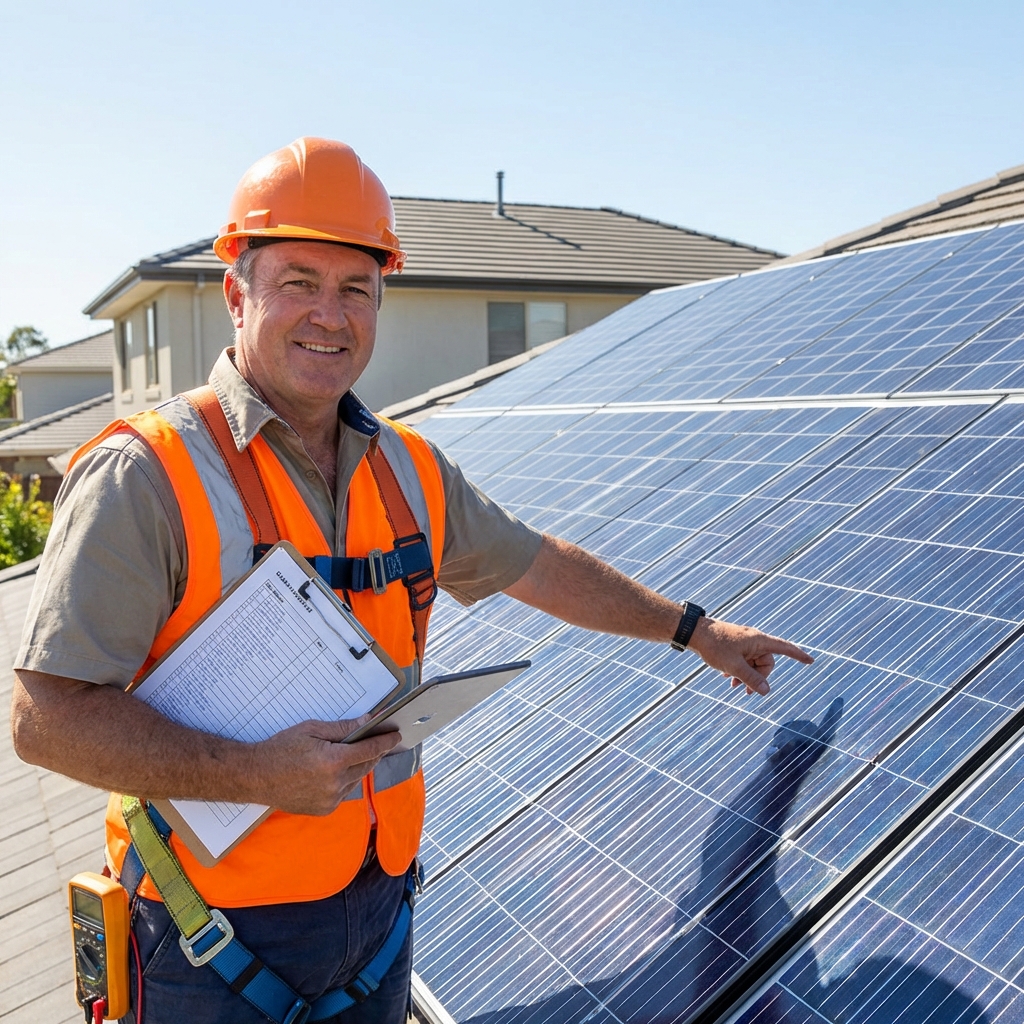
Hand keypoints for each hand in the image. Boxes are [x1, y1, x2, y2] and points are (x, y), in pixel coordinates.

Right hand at [253, 716, 400, 815]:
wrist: (256, 776)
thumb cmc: (281, 748)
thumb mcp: (312, 730)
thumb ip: (343, 728)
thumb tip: (368, 722)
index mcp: (333, 761)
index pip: (370, 749)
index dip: (385, 741)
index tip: (396, 735)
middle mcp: (335, 784)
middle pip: (366, 765)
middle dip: (374, 752)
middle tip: (381, 741)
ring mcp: (330, 799)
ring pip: (356, 780)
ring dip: (359, 767)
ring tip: (356, 754)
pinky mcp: (324, 809)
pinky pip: (344, 792)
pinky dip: (346, 781)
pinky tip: (338, 771)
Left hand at [688, 616, 812, 695]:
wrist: (694, 632)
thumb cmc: (715, 646)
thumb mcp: (734, 666)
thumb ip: (751, 679)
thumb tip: (766, 691)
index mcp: (759, 640)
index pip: (784, 648)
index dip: (798, 655)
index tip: (811, 661)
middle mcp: (754, 640)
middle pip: (766, 662)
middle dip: (758, 678)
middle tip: (744, 691)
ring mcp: (744, 642)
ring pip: (753, 663)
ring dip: (746, 676)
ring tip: (734, 687)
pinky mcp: (735, 645)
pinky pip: (744, 660)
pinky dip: (739, 670)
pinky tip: (727, 678)